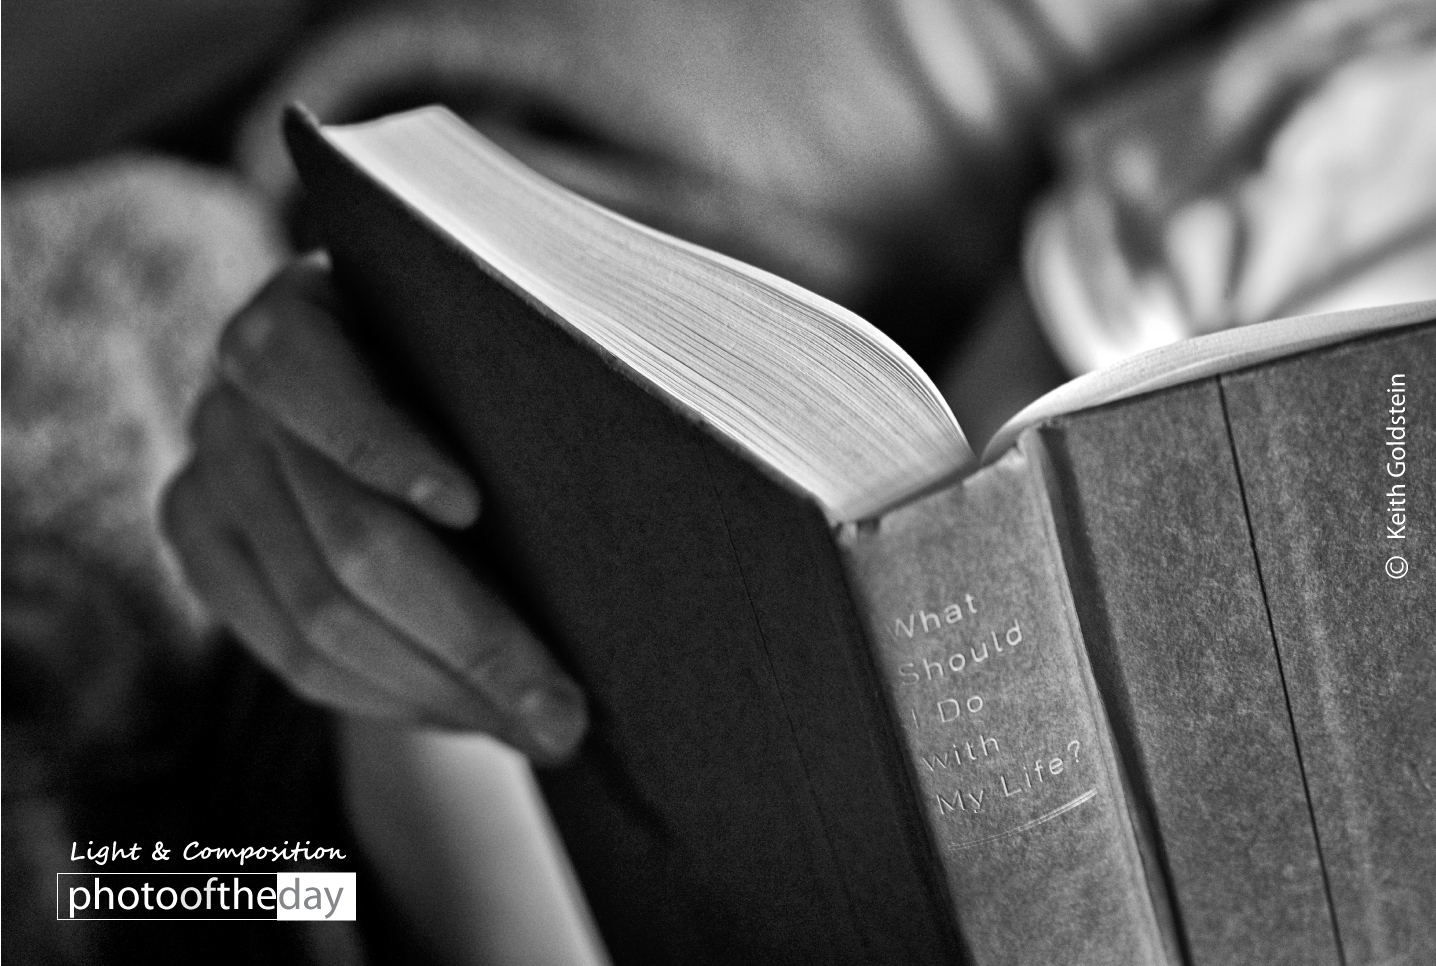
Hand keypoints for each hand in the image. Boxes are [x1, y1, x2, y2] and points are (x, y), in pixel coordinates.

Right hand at [162, 253, 587, 763]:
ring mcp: (208, 479)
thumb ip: (524, 383)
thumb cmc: (475, 367)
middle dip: (468, 638)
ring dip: (438, 691)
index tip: (471, 507)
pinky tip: (468, 714)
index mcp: (300, 314)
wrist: (396, 400)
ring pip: (315, 624)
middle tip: (563, 713)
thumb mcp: (491, 344)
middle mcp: (234, 397)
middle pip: (341, 539)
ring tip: (537, 729)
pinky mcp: (204, 552)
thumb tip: (633, 472)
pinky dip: (387, 698)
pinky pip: (287, 659)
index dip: (381, 442)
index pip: (304, 369)